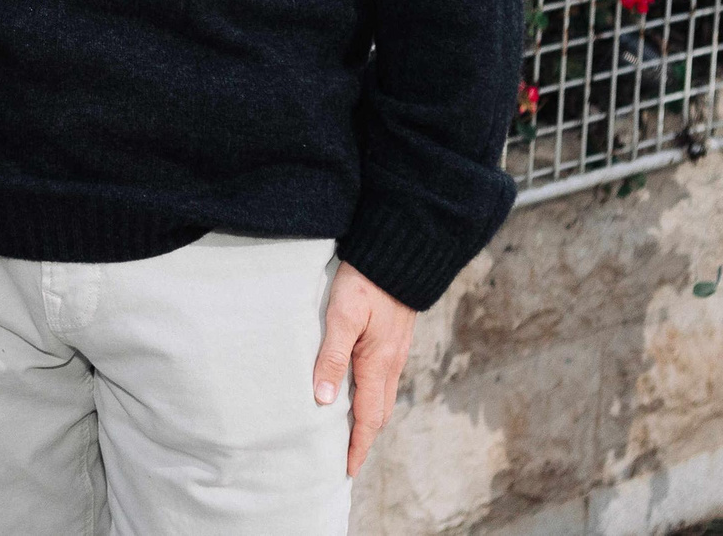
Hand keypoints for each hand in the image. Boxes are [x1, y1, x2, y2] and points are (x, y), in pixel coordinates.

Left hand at [309, 261, 414, 476]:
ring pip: (382, 395)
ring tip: (350, 431)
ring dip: (368, 418)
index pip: (368, 417)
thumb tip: (324, 400)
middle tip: (346, 458)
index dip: (358, 445)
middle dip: (364, 438)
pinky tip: (357, 390)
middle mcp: (390, 363)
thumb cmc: (366, 282)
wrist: (399, 253)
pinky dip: (372, 396)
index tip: (346, 469)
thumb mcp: (343, 316)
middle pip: (379, 412)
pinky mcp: (392, 339)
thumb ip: (332, 356)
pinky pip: (383, 378)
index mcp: (377, 364)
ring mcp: (394, 351)